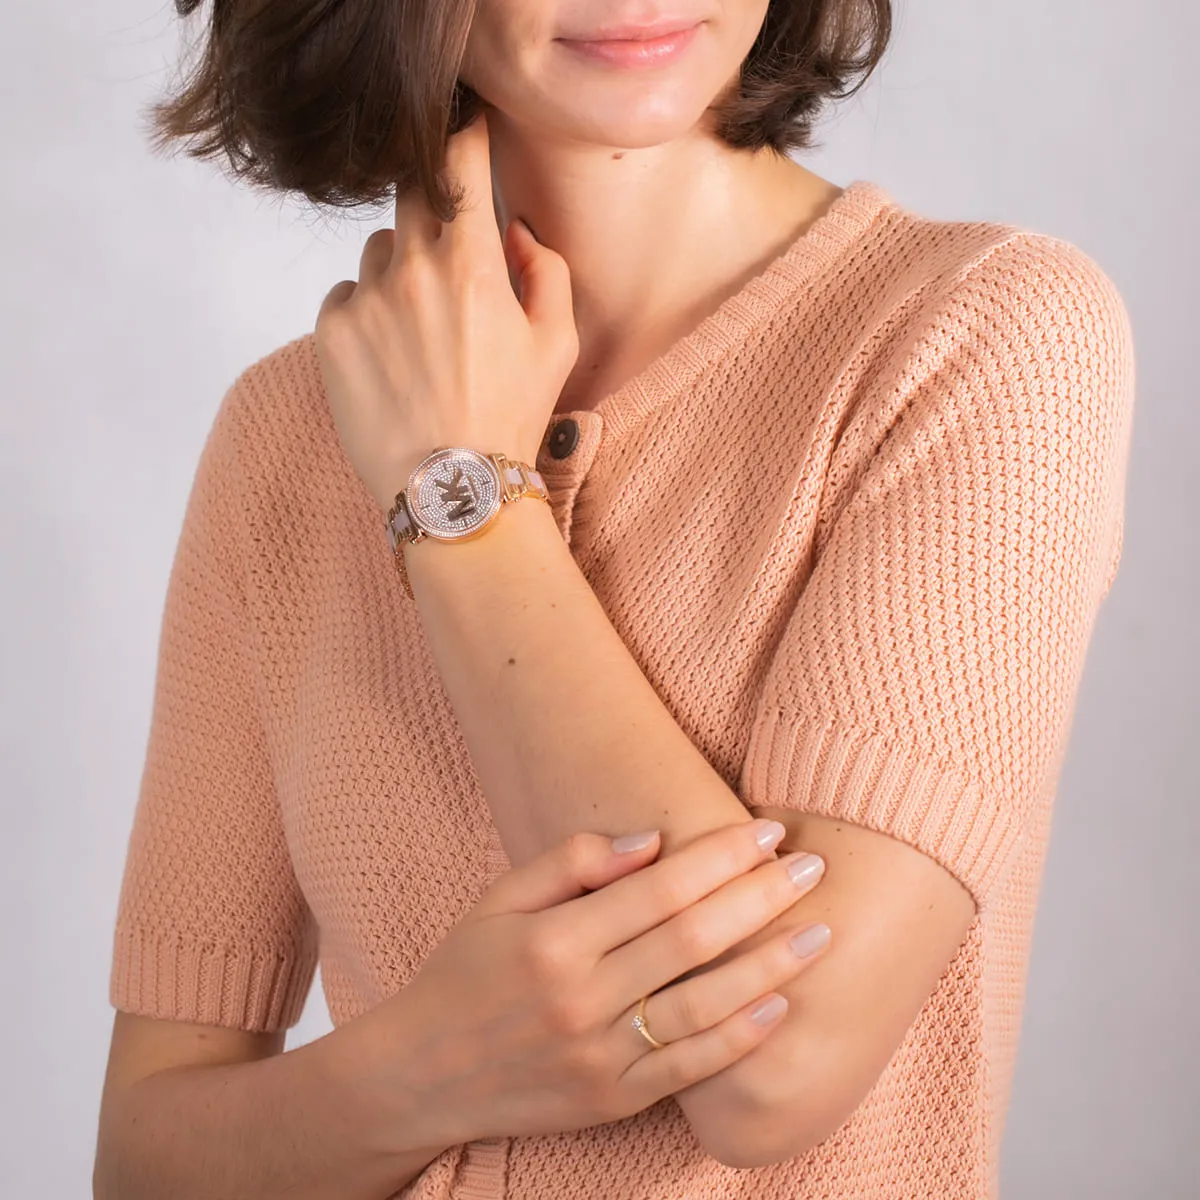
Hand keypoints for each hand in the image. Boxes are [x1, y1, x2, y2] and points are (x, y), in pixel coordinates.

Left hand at [312, 106, 579, 510]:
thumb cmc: (510, 419)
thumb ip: (546, 272)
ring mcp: (365, 299)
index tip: (465, 126)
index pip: (457, 161)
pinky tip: (390, 357)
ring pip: (380, 251)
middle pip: (412, 196)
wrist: (453, 488)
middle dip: (435, 213)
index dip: (462, 134)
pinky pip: (346, 295)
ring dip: (400, 271)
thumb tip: (516, 233)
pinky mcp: (331, 332)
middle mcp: (411, 269)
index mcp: (471, 265)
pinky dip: (367, 311)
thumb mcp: (557, 346)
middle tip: (452, 262)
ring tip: (422, 334)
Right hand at [356, 818, 830, 1148]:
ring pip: (703, 1007)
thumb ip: (570, 863)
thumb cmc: (463, 972)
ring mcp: (599, 1056)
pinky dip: (739, 1040)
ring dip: (769, 967)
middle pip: (692, 941)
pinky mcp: (611, 1099)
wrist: (421, 1074)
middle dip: (762, 898)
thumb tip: (652, 840)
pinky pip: (689, 1070)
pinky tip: (781, 1006)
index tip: (768, 829)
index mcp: (554, 940)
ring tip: (820, 933)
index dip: (721, 857)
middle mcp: (581, 998)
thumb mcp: (499, 900)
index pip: (661, 888)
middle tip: (815, 867)